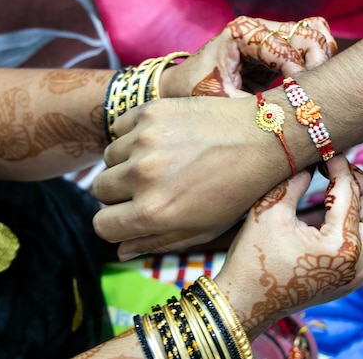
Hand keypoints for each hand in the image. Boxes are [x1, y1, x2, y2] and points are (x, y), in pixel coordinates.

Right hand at [92, 16, 336, 257]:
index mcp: (153, 212)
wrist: (263, 138)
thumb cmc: (237, 190)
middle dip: (118, 193)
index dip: (115, 224)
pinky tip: (161, 139)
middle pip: (99, 190)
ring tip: (161, 160)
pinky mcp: (150, 112)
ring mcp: (144, 140)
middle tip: (149, 186)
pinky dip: (133, 135)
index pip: (101, 226)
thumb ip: (157, 241)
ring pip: (109, 158)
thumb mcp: (203, 229)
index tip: (130, 215)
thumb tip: (121, 250)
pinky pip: (120, 127)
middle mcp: (142, 176)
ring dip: (126, 162)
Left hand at [160, 16, 336, 97]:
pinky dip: (315, 66)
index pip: (284, 46)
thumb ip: (255, 108)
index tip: (298, 95)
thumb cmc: (195, 94)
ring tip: (313, 90)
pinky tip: (309, 90)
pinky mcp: (276, 50)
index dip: (297, 71)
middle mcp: (258, 28)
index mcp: (242, 34)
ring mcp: (269, 36)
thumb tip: (290, 123)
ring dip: (319, 62)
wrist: (181, 87)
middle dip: (317, 62)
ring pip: (313, 36)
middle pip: (308, 32)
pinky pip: (307, 49)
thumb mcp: (222, 104)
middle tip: (314, 92)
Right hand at [214, 155, 362, 339]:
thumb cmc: (253, 256)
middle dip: (362, 181)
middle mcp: (358, 262)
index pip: (349, 191)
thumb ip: (295, 180)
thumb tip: (311, 158)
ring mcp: (360, 276)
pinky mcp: (355, 284)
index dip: (338, 165)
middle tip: (341, 168)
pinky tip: (361, 224)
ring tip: (353, 192)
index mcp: (340, 244)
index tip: (327, 151)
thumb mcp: (269, 210)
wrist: (246, 300)